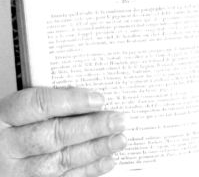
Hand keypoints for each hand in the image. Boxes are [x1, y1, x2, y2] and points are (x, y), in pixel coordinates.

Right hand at [0, 87, 126, 176]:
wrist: (1, 156)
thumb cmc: (14, 127)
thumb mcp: (22, 110)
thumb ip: (51, 103)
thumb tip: (89, 98)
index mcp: (5, 117)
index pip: (38, 105)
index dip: (71, 101)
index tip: (98, 99)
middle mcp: (7, 147)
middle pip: (53, 135)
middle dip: (91, 127)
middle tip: (118, 121)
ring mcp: (15, 172)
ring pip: (60, 161)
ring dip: (95, 150)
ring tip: (119, 140)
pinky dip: (88, 171)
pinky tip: (106, 160)